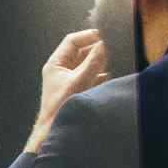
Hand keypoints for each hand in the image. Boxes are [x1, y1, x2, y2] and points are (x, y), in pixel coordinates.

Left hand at [30, 28, 108, 149]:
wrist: (54, 133)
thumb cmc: (60, 109)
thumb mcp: (79, 82)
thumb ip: (93, 63)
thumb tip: (104, 45)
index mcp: (55, 64)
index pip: (72, 41)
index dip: (88, 36)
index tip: (105, 35)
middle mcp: (62, 69)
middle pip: (82, 50)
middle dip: (97, 49)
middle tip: (112, 47)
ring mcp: (70, 79)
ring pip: (88, 63)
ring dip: (100, 61)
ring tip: (113, 59)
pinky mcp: (78, 89)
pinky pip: (92, 76)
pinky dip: (101, 74)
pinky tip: (108, 78)